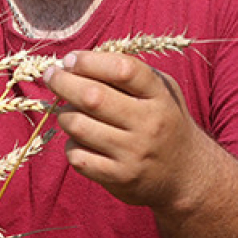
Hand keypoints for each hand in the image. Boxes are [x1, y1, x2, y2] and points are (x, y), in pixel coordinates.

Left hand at [42, 50, 214, 209]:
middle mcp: (149, 123)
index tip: (71, 59)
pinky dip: (70, 144)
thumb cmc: (164, 122)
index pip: (123, 69)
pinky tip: (78, 140)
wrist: (187, 175)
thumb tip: (78, 62)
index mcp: (160, 96)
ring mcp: (134, 153)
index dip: (90, 61)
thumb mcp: (162, 91)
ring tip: (67, 110)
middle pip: (93, 97)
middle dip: (63, 82)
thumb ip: (130, 73)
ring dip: (63, 114)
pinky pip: (78, 156)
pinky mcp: (120, 178)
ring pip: (77, 126)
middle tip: (51, 75)